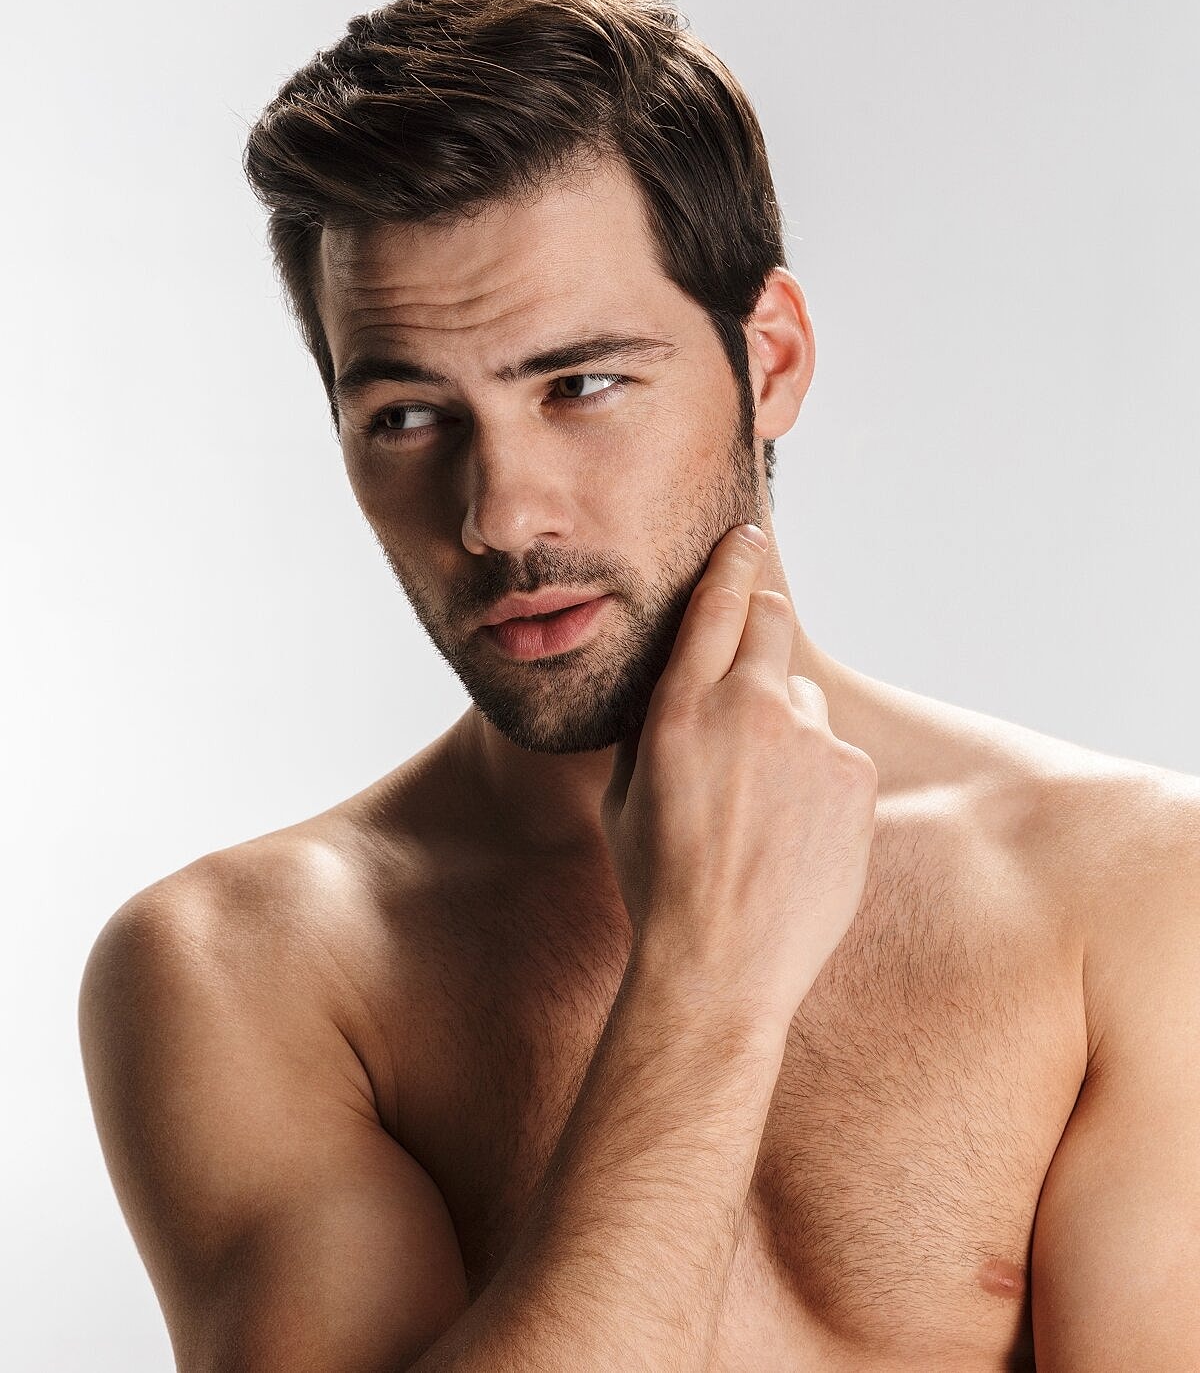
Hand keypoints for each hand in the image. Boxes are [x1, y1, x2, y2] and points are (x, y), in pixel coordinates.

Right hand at [601, 523, 877, 1032]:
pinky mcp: (855, 778)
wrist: (721, 963)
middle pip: (776, 623)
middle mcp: (752, 708)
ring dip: (787, 729)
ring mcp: (812, 742)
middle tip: (755, 665)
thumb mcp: (626, 796)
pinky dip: (819, 779)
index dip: (735, 561)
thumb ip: (651, 731)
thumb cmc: (658, 884)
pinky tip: (794, 835)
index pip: (718, 602)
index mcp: (682, 707)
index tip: (747, 539)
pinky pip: (836, 755)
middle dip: (765, 624)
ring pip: (806, 703)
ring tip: (764, 809)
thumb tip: (671, 696)